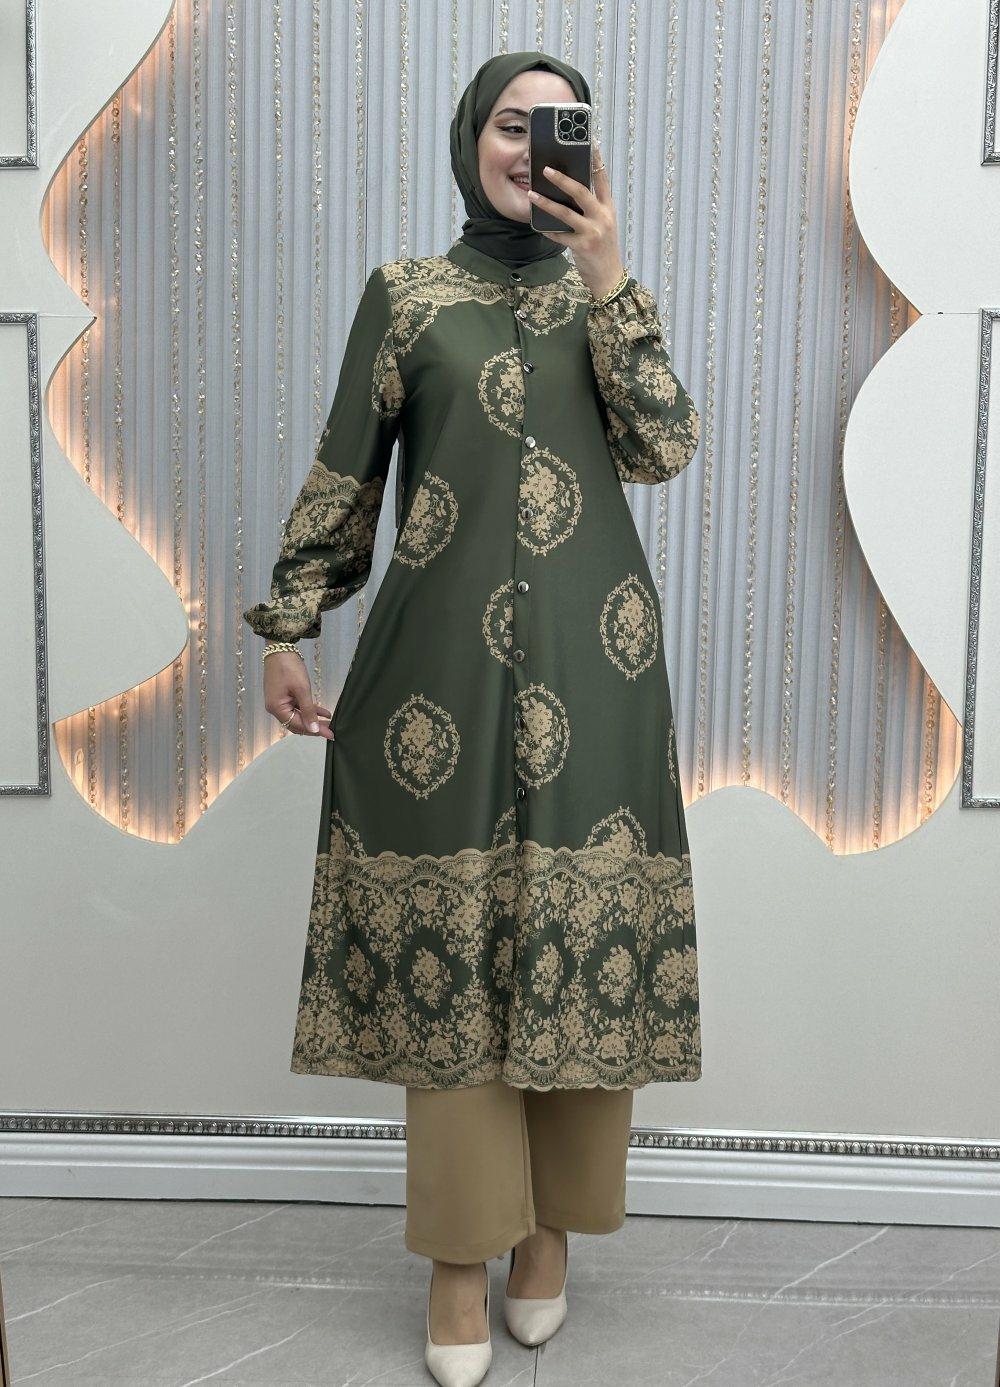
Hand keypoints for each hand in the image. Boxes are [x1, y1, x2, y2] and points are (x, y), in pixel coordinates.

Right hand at [263, 652, 334, 739]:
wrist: (280, 648)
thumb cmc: (289, 667)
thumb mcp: (302, 689)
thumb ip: (308, 710)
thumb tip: (314, 729)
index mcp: (277, 708)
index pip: (298, 725)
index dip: (315, 731)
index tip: (330, 735)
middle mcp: (276, 708)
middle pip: (297, 723)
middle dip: (314, 727)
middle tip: (331, 731)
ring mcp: (279, 701)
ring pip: (298, 715)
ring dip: (313, 718)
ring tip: (329, 722)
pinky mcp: (284, 695)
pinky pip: (298, 707)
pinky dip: (309, 709)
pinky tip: (324, 712)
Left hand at [526, 140, 624, 299]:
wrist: (609, 278)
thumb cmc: (603, 249)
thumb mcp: (603, 225)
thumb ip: (592, 209)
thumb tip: (568, 193)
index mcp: (608, 208)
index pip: (602, 179)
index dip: (596, 160)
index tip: (590, 143)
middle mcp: (602, 217)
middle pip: (581, 192)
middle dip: (562, 179)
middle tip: (546, 169)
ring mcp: (592, 232)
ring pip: (565, 212)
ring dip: (546, 202)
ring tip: (532, 194)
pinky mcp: (582, 246)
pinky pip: (559, 235)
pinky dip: (548, 230)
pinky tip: (538, 225)